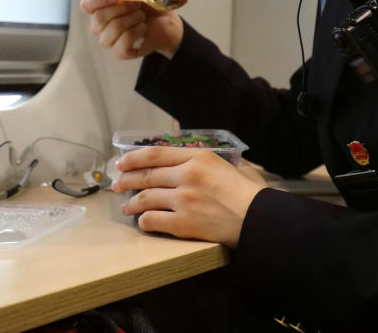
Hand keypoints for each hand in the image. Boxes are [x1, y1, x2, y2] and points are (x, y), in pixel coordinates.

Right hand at [80, 0, 183, 59]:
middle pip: (99, 17)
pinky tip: (143, 28)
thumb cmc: (148, 5)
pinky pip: (124, 40)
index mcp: (100, 9)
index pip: (87, 5)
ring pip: (114, 27)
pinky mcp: (120, 52)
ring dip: (133, 18)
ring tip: (141, 16)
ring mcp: (109, 41)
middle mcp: (100, 26)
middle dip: (122, 7)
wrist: (167, 20)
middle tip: (137, 4)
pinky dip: (138, 30)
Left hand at [112, 147, 268, 247]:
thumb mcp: (236, 166)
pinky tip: (142, 222)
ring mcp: (183, 200)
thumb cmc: (252, 193)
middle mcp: (186, 175)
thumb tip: (210, 164)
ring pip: (145, 198)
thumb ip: (218, 162)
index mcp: (199, 157)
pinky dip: (144, 221)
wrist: (259, 219)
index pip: (156, 154)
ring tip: (125, 207)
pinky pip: (153, 221)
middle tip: (117, 184)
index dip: (134, 158)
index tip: (122, 162)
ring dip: (131, 203)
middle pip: (146, 175)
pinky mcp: (183, 223)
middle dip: (126, 180)